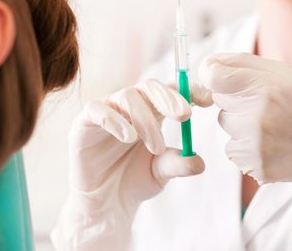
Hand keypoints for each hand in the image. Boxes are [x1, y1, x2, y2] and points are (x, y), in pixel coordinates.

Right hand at [51, 79, 212, 249]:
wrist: (105, 204)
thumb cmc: (134, 181)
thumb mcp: (160, 173)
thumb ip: (177, 164)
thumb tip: (199, 162)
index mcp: (153, 112)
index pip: (170, 91)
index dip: (188, 89)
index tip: (207, 100)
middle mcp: (130, 107)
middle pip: (150, 86)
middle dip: (169, 98)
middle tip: (185, 116)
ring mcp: (107, 111)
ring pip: (127, 96)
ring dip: (145, 119)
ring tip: (155, 147)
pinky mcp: (84, 122)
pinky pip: (97, 109)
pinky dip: (114, 120)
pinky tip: (128, 137)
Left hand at [199, 53, 291, 232]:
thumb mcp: (282, 73)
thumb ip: (240, 64)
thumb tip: (207, 64)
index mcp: (266, 87)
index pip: (213, 76)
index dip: (213, 75)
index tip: (220, 77)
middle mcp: (259, 115)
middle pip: (218, 101)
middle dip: (234, 99)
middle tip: (263, 104)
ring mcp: (257, 144)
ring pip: (224, 125)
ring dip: (239, 124)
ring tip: (269, 125)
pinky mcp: (257, 166)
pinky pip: (232, 150)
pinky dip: (245, 147)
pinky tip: (269, 144)